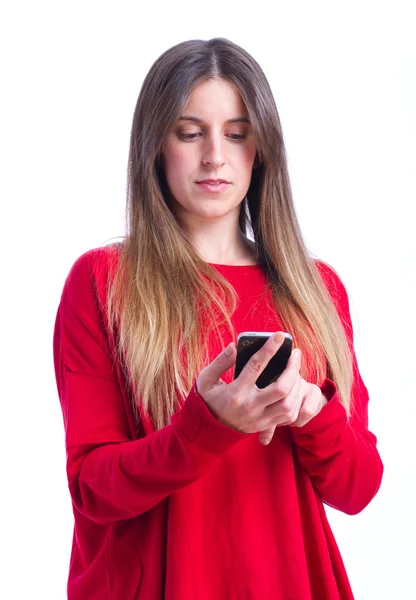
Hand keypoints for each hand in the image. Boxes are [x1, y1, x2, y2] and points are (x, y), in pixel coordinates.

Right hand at [196, 333, 327, 444]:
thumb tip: (234, 346)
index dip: (270, 349)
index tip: (280, 336)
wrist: (208, 428)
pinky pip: (289, 415)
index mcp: (235, 393)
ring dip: (296, 384)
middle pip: (281, 388)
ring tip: (295, 368)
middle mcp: (250, 407)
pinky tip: (293, 386)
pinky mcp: (265, 426)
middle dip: (292, 368)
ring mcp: (259, 419)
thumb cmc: (208, 398)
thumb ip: (220, 362)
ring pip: (289, 404)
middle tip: (295, 353)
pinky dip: (295, 399)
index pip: (256, 367)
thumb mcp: (206, 379)